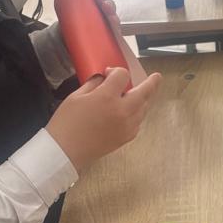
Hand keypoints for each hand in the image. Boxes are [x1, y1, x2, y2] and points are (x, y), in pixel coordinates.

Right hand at [46, 39, 161, 171]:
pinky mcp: (126, 137)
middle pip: (144, 92)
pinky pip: (138, 121)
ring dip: (144, 99)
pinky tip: (131, 111)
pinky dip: (137, 113)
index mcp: (107, 97)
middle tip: (157, 77)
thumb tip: (104, 78)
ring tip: (142, 93)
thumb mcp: (76, 96)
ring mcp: (127, 126)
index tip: (108, 74)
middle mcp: (122, 111)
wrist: (65, 151)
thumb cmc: (66, 123)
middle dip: (152, 83)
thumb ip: (94, 83)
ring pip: (143, 108)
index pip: (122, 76)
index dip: (116, 71)